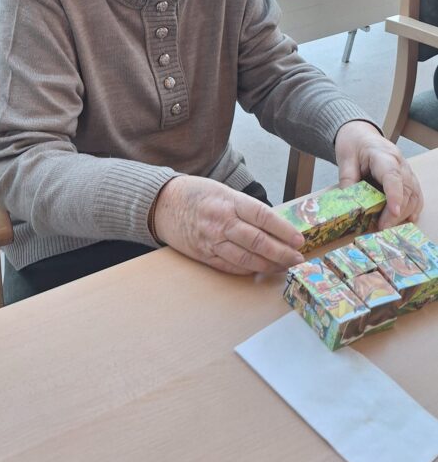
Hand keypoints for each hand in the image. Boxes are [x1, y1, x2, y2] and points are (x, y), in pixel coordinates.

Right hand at [153, 175, 304, 274]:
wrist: (163, 204)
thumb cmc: (198, 194)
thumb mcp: (224, 191)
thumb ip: (247, 208)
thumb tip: (275, 225)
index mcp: (230, 201)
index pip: (263, 216)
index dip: (283, 230)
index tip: (299, 240)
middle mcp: (222, 221)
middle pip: (258, 241)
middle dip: (282, 253)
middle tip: (297, 259)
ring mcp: (212, 240)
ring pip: (246, 258)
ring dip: (269, 265)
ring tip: (284, 267)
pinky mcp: (204, 255)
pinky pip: (230, 266)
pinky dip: (248, 270)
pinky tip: (262, 270)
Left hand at [334, 120, 422, 228]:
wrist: (361, 136)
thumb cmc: (354, 146)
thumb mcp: (345, 159)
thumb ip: (347, 180)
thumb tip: (349, 203)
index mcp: (382, 155)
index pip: (392, 176)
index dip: (394, 195)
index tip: (393, 211)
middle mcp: (400, 163)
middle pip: (406, 189)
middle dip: (396, 211)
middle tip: (382, 226)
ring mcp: (406, 170)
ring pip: (414, 194)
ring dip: (405, 213)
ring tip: (389, 226)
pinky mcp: (408, 177)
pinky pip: (416, 194)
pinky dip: (413, 208)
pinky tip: (407, 220)